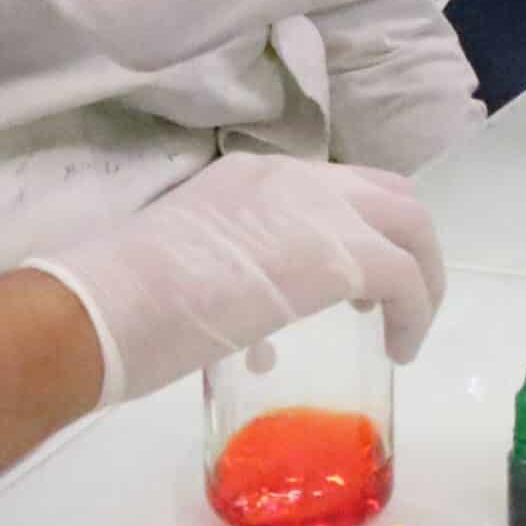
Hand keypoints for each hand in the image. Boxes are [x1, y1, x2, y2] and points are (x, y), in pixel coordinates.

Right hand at [27, 155, 445, 408]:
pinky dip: (415, 310)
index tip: (357, 289)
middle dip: (408, 246)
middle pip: (388, 194)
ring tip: (409, 330)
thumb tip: (264, 339)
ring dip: (423, 278)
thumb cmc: (122, 302)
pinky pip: (404, 274)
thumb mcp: (189, 270)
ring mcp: (316, 209)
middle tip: (397, 304)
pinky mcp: (335, 254)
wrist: (102, 307)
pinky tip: (401, 349)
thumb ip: (233, 287)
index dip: (360, 233)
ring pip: (410, 224)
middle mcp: (293, 178)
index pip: (335, 189)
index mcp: (254, 177)